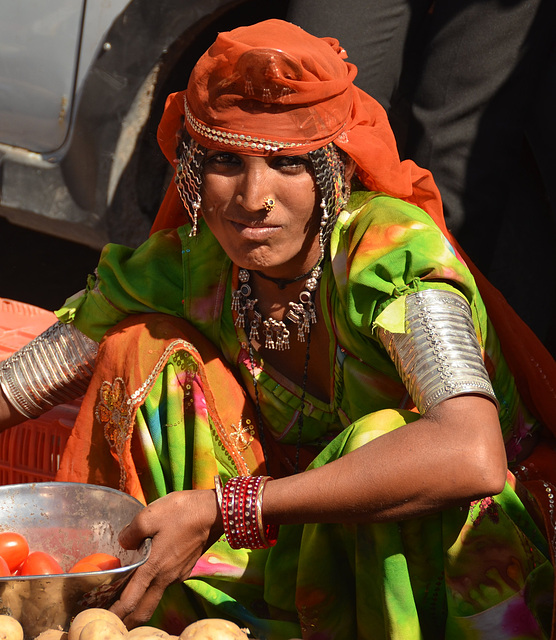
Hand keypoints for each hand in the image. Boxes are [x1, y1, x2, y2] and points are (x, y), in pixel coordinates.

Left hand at [110, 489, 222, 627]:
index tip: (102, 620)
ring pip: (156, 595)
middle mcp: (166, 578)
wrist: (215, 511)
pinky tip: (151, 572)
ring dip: (141, 603)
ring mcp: (179, 574)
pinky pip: (167, 581)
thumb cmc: (182, 511)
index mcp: (153, 568)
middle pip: (144, 610)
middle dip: (128, 621)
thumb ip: (130, 532)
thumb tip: (123, 543)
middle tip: (114, 622)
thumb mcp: (149, 515)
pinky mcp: (188, 566)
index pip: (130, 602)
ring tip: (127, 597)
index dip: (115, 615)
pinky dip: (155, 585)